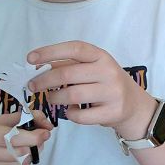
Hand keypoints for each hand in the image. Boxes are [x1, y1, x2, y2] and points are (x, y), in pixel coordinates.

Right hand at [0, 111, 51, 164]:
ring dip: (29, 156)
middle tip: (37, 141)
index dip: (33, 137)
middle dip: (34, 146)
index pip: (12, 138)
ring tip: (25, 149)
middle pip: (19, 152)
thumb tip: (48, 126)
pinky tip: (17, 159)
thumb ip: (31, 117)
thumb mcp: (7, 120)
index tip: (45, 133)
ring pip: (20, 164)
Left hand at [27, 41, 156, 138]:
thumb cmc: (106, 83)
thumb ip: (70, 65)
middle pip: (68, 74)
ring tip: (51, 98)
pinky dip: (70, 114)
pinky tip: (71, 110)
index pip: (75, 49)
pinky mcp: (113, 112)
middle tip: (32, 85)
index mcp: (102, 56)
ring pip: (72, 95)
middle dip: (44, 80)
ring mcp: (112, 92)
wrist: (134, 105)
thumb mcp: (93, 68)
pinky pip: (81, 115)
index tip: (30, 58)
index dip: (51, 52)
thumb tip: (38, 68)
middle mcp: (109, 72)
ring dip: (54, 98)